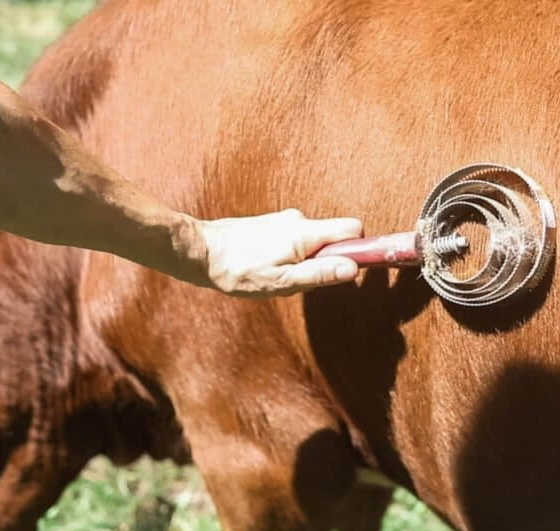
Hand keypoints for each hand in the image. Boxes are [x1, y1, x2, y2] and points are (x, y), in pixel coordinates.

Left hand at [198, 209, 363, 296]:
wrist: (201, 252)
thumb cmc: (238, 270)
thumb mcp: (281, 281)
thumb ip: (319, 274)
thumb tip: (353, 269)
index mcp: (305, 233)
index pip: (354, 229)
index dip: (358, 249)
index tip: (349, 269)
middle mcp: (298, 220)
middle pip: (334, 238)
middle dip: (327, 261)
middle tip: (299, 280)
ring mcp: (284, 221)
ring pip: (313, 242)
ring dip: (305, 261)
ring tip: (274, 275)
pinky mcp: (272, 226)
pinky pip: (297, 241)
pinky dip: (291, 256)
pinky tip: (266, 267)